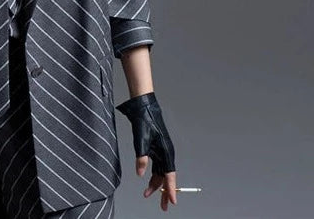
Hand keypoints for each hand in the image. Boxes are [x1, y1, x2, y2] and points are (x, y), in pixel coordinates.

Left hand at [116, 91, 176, 210]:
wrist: (144, 107)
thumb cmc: (145, 121)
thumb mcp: (141, 140)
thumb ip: (141, 157)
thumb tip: (141, 173)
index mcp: (165, 151)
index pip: (169, 175)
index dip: (171, 189)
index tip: (172, 202)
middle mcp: (166, 153)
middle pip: (166, 177)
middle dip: (164, 192)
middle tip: (163, 206)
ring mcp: (161, 151)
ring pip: (161, 173)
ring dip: (156, 184)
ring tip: (148, 195)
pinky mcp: (156, 149)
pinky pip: (156, 167)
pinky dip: (152, 175)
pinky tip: (147, 181)